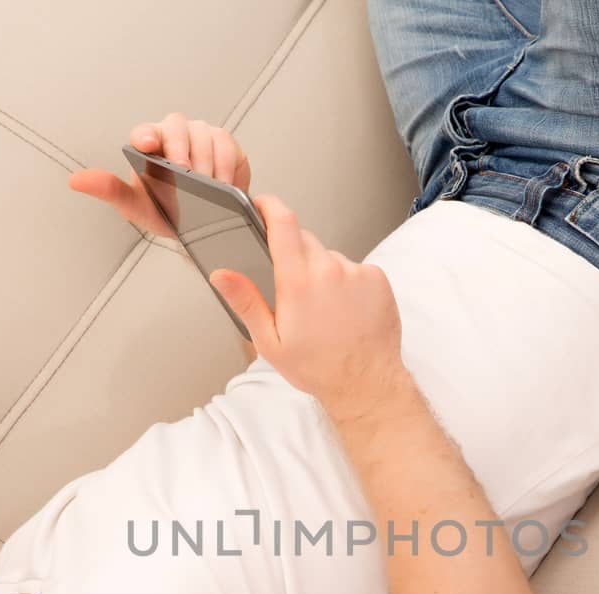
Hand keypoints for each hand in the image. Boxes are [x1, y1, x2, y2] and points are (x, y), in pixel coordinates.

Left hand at [67, 113, 251, 237]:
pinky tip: (225, 183)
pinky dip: (227, 164)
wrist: (198, 222)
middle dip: (181, 148)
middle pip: (177, 127)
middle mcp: (174, 134)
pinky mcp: (225, 144)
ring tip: (208, 185)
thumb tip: (76, 181)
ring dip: (207, 161)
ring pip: (205, 134)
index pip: (144, 132)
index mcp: (148, 143)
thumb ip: (109, 191)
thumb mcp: (135, 205)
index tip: (148, 145)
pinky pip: (228, 145)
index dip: (147, 135)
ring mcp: (201, 136)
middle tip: (186, 172)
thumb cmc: (165, 208)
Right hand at [210, 195, 406, 417]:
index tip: (263, 204)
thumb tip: (221, 275)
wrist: (366, 383)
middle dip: (294, 257)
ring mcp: (356, 272)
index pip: (283, 223)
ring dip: (323, 273)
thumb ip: (246, 302)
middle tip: (295, 293)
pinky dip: (348, 283)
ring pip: (330, 257)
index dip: (270, 206)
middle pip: (304, 242)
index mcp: (298, 282)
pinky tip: (345, 311)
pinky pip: (355, 269)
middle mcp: (329, 269)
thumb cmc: (319, 368)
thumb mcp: (270, 341)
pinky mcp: (377, 279)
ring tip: (325, 311)